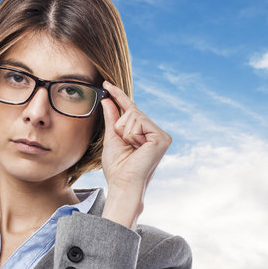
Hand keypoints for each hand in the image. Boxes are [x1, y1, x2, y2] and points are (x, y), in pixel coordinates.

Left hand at [100, 81, 171, 229]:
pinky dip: (131, 134)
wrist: (123, 184)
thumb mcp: (112, 138)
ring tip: (131, 149)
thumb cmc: (117, 167)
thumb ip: (111, 118)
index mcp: (145, 133)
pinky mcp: (161, 138)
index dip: (119, 97)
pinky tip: (137, 148)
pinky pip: (138, 123)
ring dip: (124, 132)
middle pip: (132, 111)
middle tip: (124, 146)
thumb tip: (108, 100)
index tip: (106, 84)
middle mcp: (155, 132)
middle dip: (120, 126)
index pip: (131, 111)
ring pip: (133, 116)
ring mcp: (160, 135)